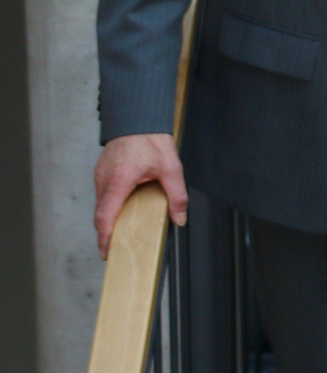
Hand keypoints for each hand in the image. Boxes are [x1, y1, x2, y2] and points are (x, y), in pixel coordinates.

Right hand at [94, 133, 186, 258]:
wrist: (138, 121)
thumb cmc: (152, 141)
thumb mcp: (171, 168)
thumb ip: (177, 195)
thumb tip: (180, 217)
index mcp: (119, 181)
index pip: (105, 216)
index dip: (105, 237)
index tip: (106, 252)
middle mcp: (104, 180)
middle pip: (101, 214)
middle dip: (106, 234)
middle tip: (115, 250)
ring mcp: (100, 176)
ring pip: (101, 205)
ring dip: (108, 220)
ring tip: (120, 234)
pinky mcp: (102, 172)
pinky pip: (103, 194)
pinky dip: (109, 206)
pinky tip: (122, 211)